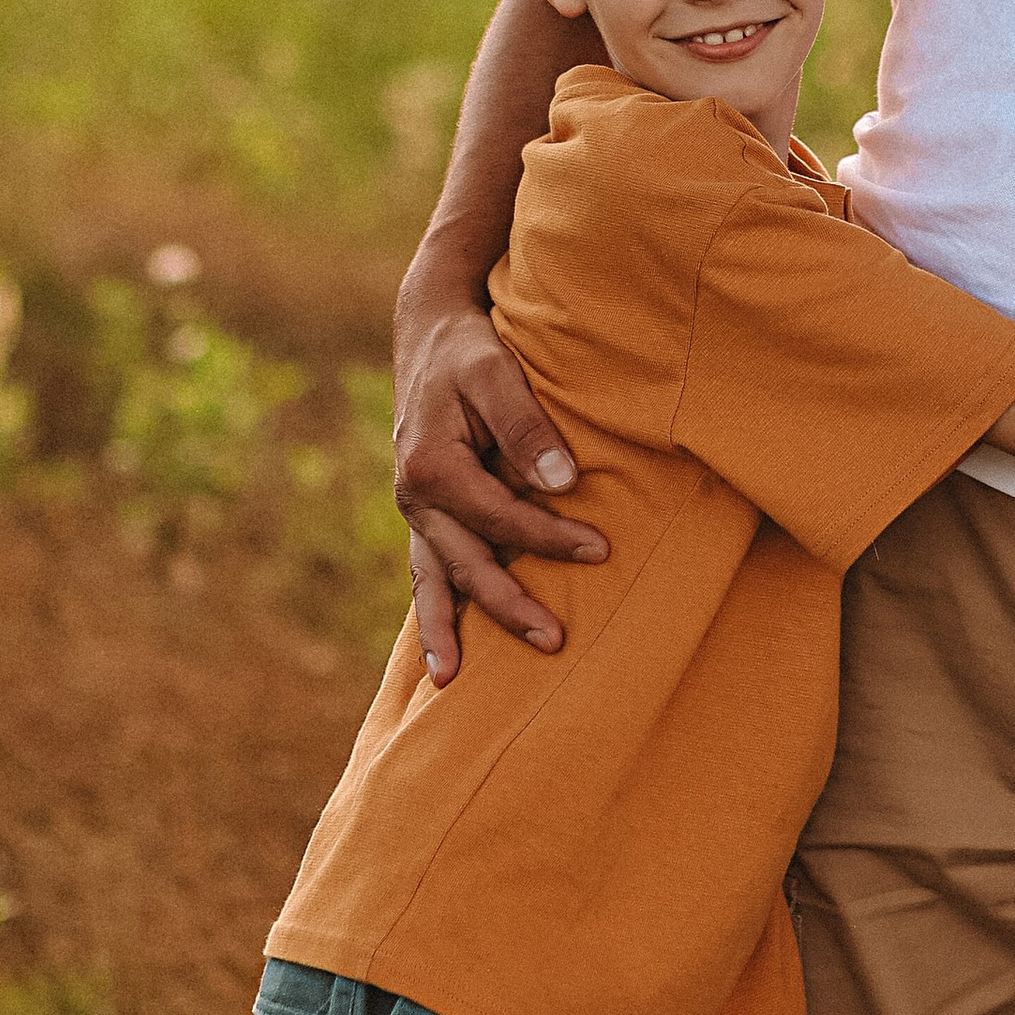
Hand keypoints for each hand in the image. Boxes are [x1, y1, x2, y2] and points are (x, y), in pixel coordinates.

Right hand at [392, 301, 605, 683]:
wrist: (430, 332)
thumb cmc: (470, 351)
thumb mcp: (497, 373)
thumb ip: (527, 427)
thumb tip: (563, 484)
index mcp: (430, 464)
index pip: (497, 516)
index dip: (549, 537)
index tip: (601, 550)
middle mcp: (414, 496)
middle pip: (465, 563)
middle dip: (508, 604)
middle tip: (555, 640)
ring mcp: (414, 509)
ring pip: (435, 578)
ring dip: (448, 628)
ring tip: (452, 681)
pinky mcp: (425, 512)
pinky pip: (426, 569)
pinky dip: (431, 610)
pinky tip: (440, 654)